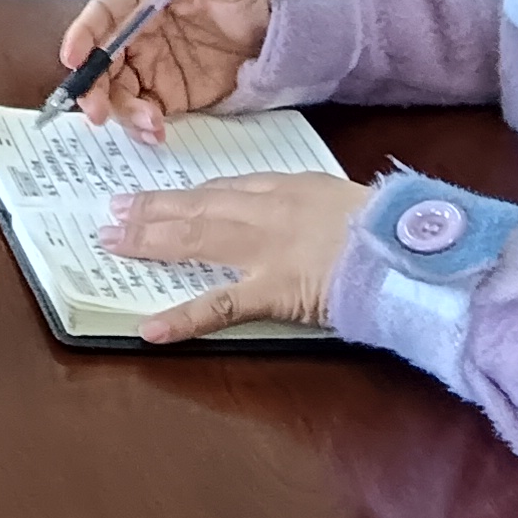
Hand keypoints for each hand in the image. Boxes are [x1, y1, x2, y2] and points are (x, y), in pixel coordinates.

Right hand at [57, 0, 275, 142]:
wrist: (279, 31)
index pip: (104, 13)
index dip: (83, 35)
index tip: (72, 58)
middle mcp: (137, 31)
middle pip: (101, 59)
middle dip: (93, 86)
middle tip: (96, 112)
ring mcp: (149, 64)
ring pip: (117, 90)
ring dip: (123, 111)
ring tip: (150, 125)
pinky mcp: (165, 93)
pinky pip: (142, 111)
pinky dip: (143, 126)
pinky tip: (155, 134)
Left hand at [103, 173, 372, 345]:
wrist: (406, 246)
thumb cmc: (386, 226)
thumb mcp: (342, 200)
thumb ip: (308, 205)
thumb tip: (290, 214)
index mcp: (283, 187)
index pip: (221, 190)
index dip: (184, 196)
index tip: (157, 198)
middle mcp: (263, 211)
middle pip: (195, 208)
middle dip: (150, 210)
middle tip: (111, 213)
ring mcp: (263, 251)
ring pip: (194, 240)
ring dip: (148, 241)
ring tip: (111, 244)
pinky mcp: (272, 292)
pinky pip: (220, 307)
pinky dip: (183, 318)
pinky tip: (151, 330)